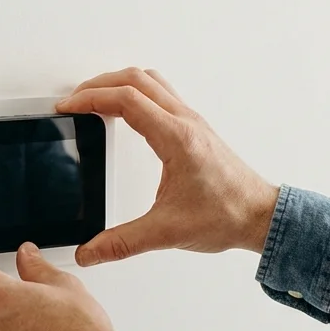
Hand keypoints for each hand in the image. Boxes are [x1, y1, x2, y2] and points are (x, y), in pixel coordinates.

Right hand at [57, 67, 280, 265]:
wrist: (261, 216)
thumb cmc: (228, 215)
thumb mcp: (167, 231)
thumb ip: (122, 243)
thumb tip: (89, 251)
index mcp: (176, 138)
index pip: (126, 100)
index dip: (90, 99)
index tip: (68, 107)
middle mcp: (185, 122)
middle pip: (135, 79)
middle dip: (98, 84)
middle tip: (74, 100)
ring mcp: (191, 122)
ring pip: (150, 81)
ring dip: (118, 83)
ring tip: (94, 98)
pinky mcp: (194, 129)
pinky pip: (161, 94)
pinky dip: (136, 92)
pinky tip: (125, 111)